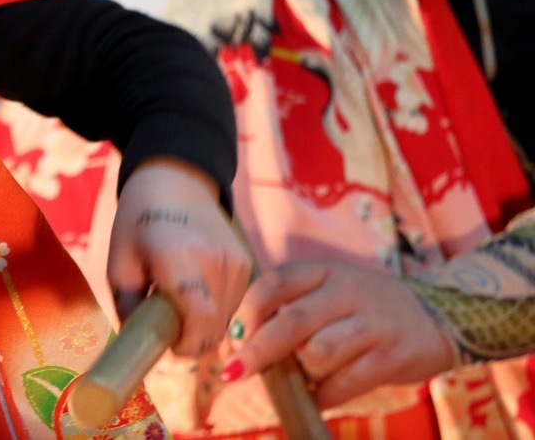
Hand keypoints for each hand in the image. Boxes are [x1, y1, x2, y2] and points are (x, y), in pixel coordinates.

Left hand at [110, 157, 249, 356]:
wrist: (176, 179)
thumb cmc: (137, 221)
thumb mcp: (119, 263)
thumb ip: (127, 308)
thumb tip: (140, 346)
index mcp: (179, 257)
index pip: (199, 321)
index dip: (185, 345)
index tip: (166, 344)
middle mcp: (216, 261)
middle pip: (214, 329)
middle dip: (190, 340)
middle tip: (165, 326)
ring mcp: (237, 262)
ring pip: (226, 323)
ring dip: (202, 327)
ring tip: (176, 303)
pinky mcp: (247, 264)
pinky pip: (233, 306)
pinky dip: (214, 311)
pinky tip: (193, 291)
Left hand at [224, 260, 455, 407]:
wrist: (437, 316)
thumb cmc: (362, 308)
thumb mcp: (328, 291)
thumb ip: (289, 308)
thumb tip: (238, 345)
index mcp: (323, 271)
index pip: (274, 284)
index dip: (246, 312)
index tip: (232, 339)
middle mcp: (348, 291)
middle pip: (291, 321)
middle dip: (257, 350)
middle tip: (235, 372)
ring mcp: (373, 323)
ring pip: (319, 354)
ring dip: (300, 373)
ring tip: (299, 379)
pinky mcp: (393, 356)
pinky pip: (347, 383)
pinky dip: (324, 396)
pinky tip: (317, 398)